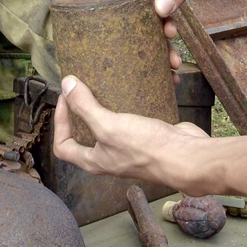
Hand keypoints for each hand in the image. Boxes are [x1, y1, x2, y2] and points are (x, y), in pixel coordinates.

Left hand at [53, 75, 210, 189]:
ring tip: (105, 85)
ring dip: (106, 106)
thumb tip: (66, 85)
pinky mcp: (147, 137)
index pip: (63, 146)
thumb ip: (85, 107)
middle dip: (82, 111)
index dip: (59, 122)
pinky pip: (132, 119)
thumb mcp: (109, 126)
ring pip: (110, 125)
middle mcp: (110, 157)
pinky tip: (131, 89)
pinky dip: (130, 104)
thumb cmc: (147, 149)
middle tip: (82, 88)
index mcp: (95, 161)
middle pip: (86, 135)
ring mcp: (129, 148)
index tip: (65, 97)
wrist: (187, 157)